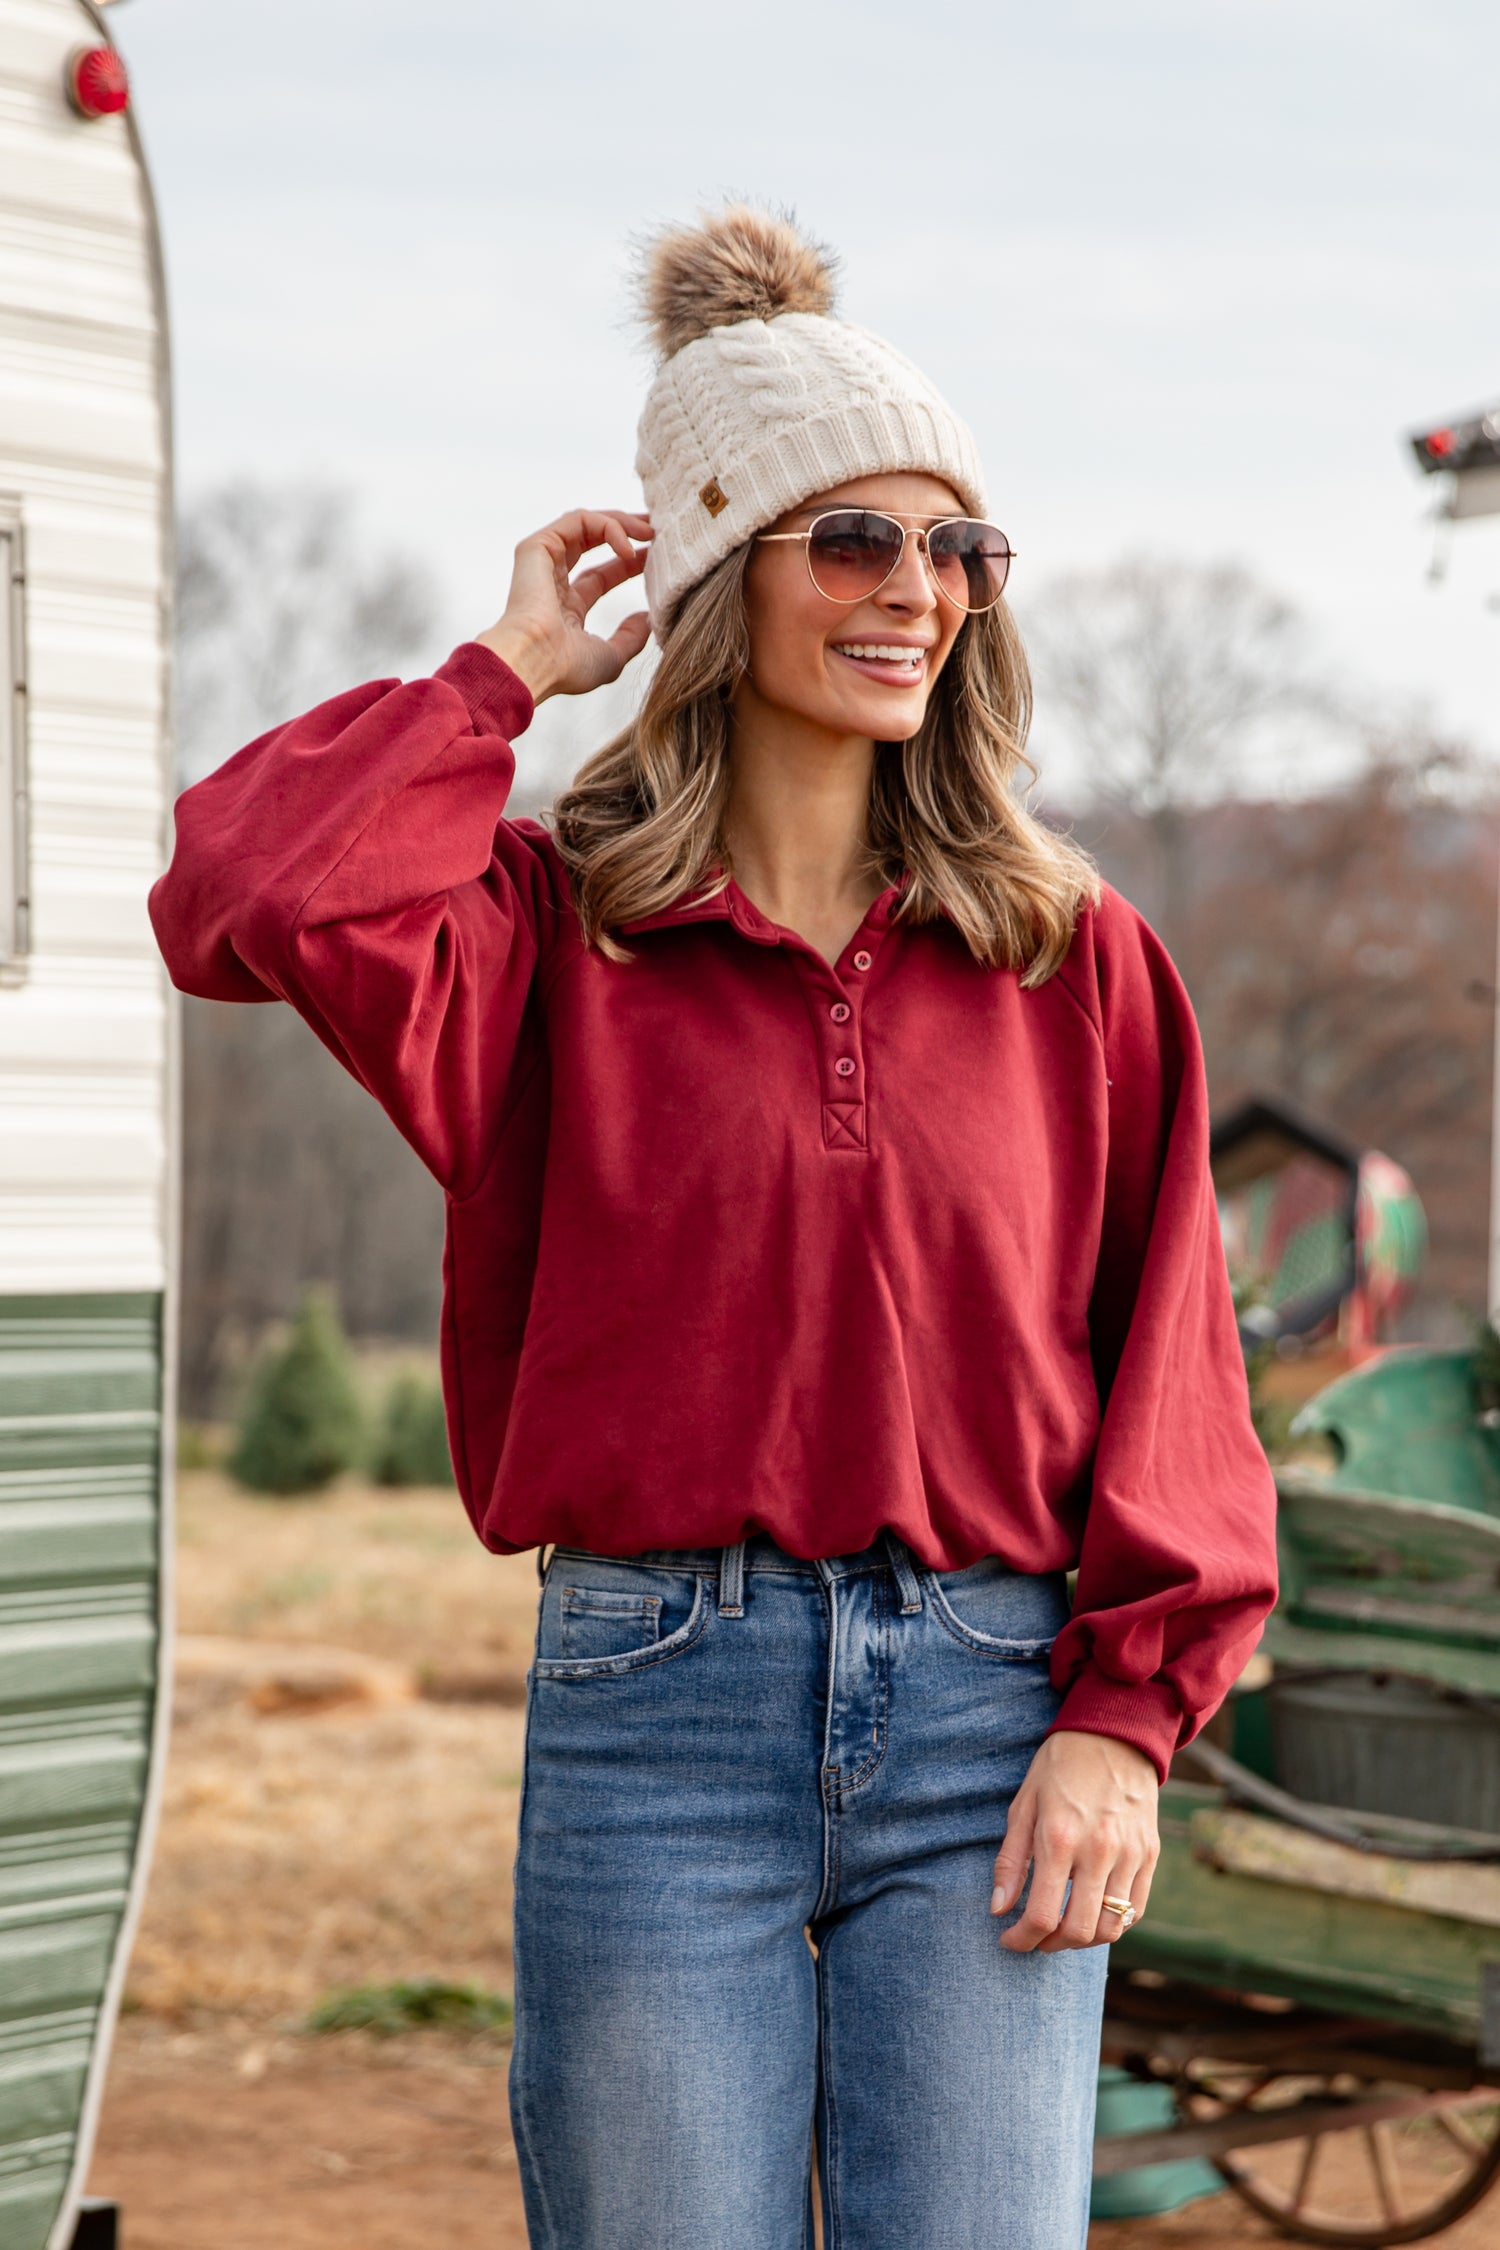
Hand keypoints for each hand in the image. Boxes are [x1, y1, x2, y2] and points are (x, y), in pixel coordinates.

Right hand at [475, 508, 653, 704]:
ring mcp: (543, 561)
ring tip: (650, 532)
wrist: (535, 661)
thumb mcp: (610, 657)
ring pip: (585, 524)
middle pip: (593, 542)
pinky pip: (578, 520)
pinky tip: (628, 548)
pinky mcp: (538, 546)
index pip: (602, 575)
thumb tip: (646, 620)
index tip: (657, 558)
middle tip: (658, 530)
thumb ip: (630, 638)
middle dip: (627, 531)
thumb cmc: (565, 667)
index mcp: (566, 607)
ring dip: (621, 522)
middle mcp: (553, 580)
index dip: (630, 564)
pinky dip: (607, 526)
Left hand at [990, 1730, 1158, 1952]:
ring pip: (1110, 1928)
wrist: (1114, 1733)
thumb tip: (999, 1909)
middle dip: (1050, 1945)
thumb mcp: (1023, 1805)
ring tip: (1063, 1927)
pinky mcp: (1151, 1855)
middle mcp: (1098, 1851)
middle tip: (1035, 1937)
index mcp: (1059, 1838)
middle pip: (1078, 1932)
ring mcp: (1130, 1855)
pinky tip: (1092, 1911)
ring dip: (1083, 1940)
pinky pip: (1135, 1910)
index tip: (1009, 1940)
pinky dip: (1113, 1923)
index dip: (1021, 1939)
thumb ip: (1010, 1861)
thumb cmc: (1059, 1767)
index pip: (1041, 1915)